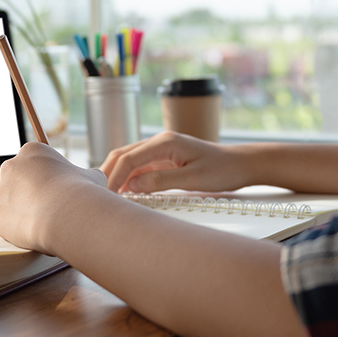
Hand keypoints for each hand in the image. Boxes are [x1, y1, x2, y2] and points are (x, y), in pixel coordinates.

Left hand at [0, 142, 105, 254]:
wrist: (66, 215)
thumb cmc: (81, 191)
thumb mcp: (92, 175)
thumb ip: (84, 176)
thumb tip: (90, 179)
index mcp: (31, 151)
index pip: (35, 163)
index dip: (47, 177)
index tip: (58, 188)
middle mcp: (10, 168)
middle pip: (19, 181)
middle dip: (32, 193)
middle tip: (51, 205)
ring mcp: (1, 193)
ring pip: (13, 204)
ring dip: (26, 211)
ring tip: (47, 221)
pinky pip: (10, 224)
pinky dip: (22, 229)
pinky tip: (38, 231)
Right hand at [100, 131, 249, 193]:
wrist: (240, 164)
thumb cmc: (222, 170)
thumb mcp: (193, 179)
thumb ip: (161, 181)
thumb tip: (132, 186)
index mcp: (166, 142)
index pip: (130, 158)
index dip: (115, 177)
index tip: (106, 195)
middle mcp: (160, 141)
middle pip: (123, 154)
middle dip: (108, 173)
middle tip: (96, 195)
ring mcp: (161, 149)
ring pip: (129, 159)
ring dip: (116, 174)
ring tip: (104, 194)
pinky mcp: (164, 158)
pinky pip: (140, 166)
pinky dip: (128, 177)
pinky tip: (122, 191)